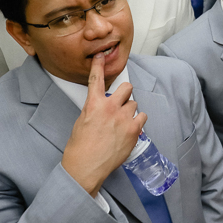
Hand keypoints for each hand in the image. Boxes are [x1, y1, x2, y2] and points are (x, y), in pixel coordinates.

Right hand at [61, 53, 143, 195]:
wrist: (86, 166)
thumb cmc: (80, 147)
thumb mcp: (81, 122)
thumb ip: (93, 109)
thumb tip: (102, 106)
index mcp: (93, 104)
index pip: (96, 79)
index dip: (99, 65)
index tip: (101, 56)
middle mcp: (110, 107)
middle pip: (126, 88)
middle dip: (124, 93)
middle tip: (121, 103)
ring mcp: (123, 118)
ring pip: (134, 104)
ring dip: (130, 110)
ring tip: (122, 123)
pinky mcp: (134, 130)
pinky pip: (143, 116)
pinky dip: (138, 121)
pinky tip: (131, 128)